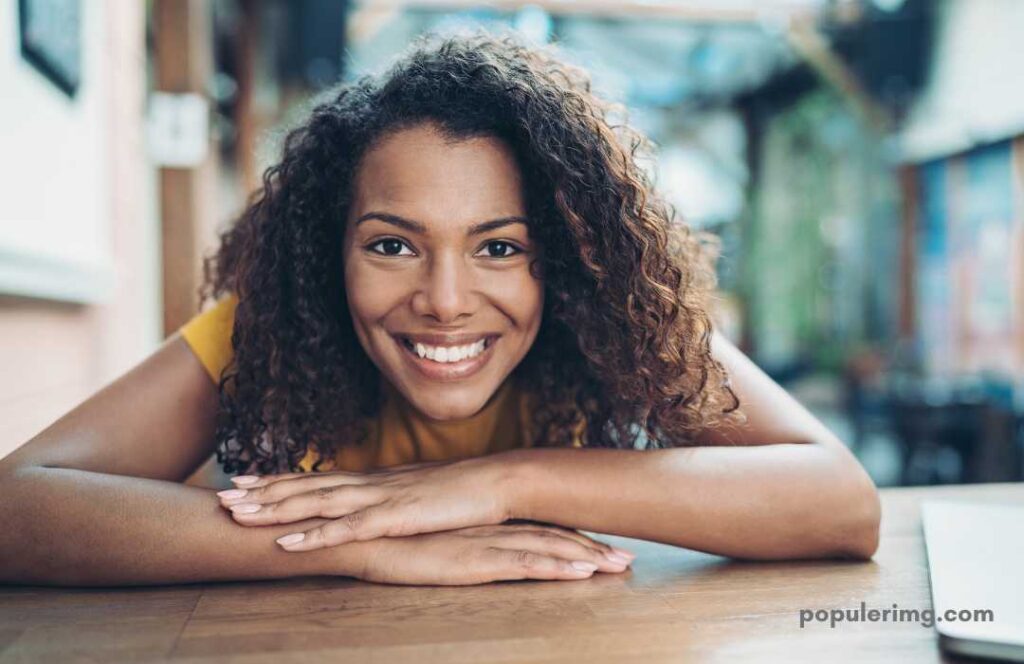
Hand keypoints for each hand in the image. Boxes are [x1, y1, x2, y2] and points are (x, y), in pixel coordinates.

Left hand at [217, 456, 515, 550]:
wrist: (497, 482)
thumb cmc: (464, 492)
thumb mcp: (419, 496)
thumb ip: (393, 501)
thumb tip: (374, 508)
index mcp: (375, 480)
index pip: (317, 478)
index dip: (278, 480)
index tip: (244, 479)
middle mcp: (370, 483)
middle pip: (306, 487)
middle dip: (261, 492)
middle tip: (222, 494)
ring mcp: (379, 498)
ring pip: (316, 503)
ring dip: (274, 509)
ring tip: (237, 513)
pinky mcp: (394, 517)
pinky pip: (346, 530)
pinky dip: (313, 536)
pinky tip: (286, 544)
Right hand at [347, 522, 635, 585]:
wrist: (364, 538)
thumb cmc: (395, 543)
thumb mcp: (437, 546)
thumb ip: (462, 548)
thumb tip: (478, 555)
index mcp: (485, 528)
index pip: (539, 531)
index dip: (574, 539)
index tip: (605, 547)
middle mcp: (492, 531)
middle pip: (553, 537)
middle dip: (593, 549)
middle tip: (629, 558)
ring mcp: (485, 544)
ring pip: (547, 549)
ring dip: (585, 557)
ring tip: (618, 565)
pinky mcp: (473, 561)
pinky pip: (522, 564)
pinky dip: (554, 566)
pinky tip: (579, 571)